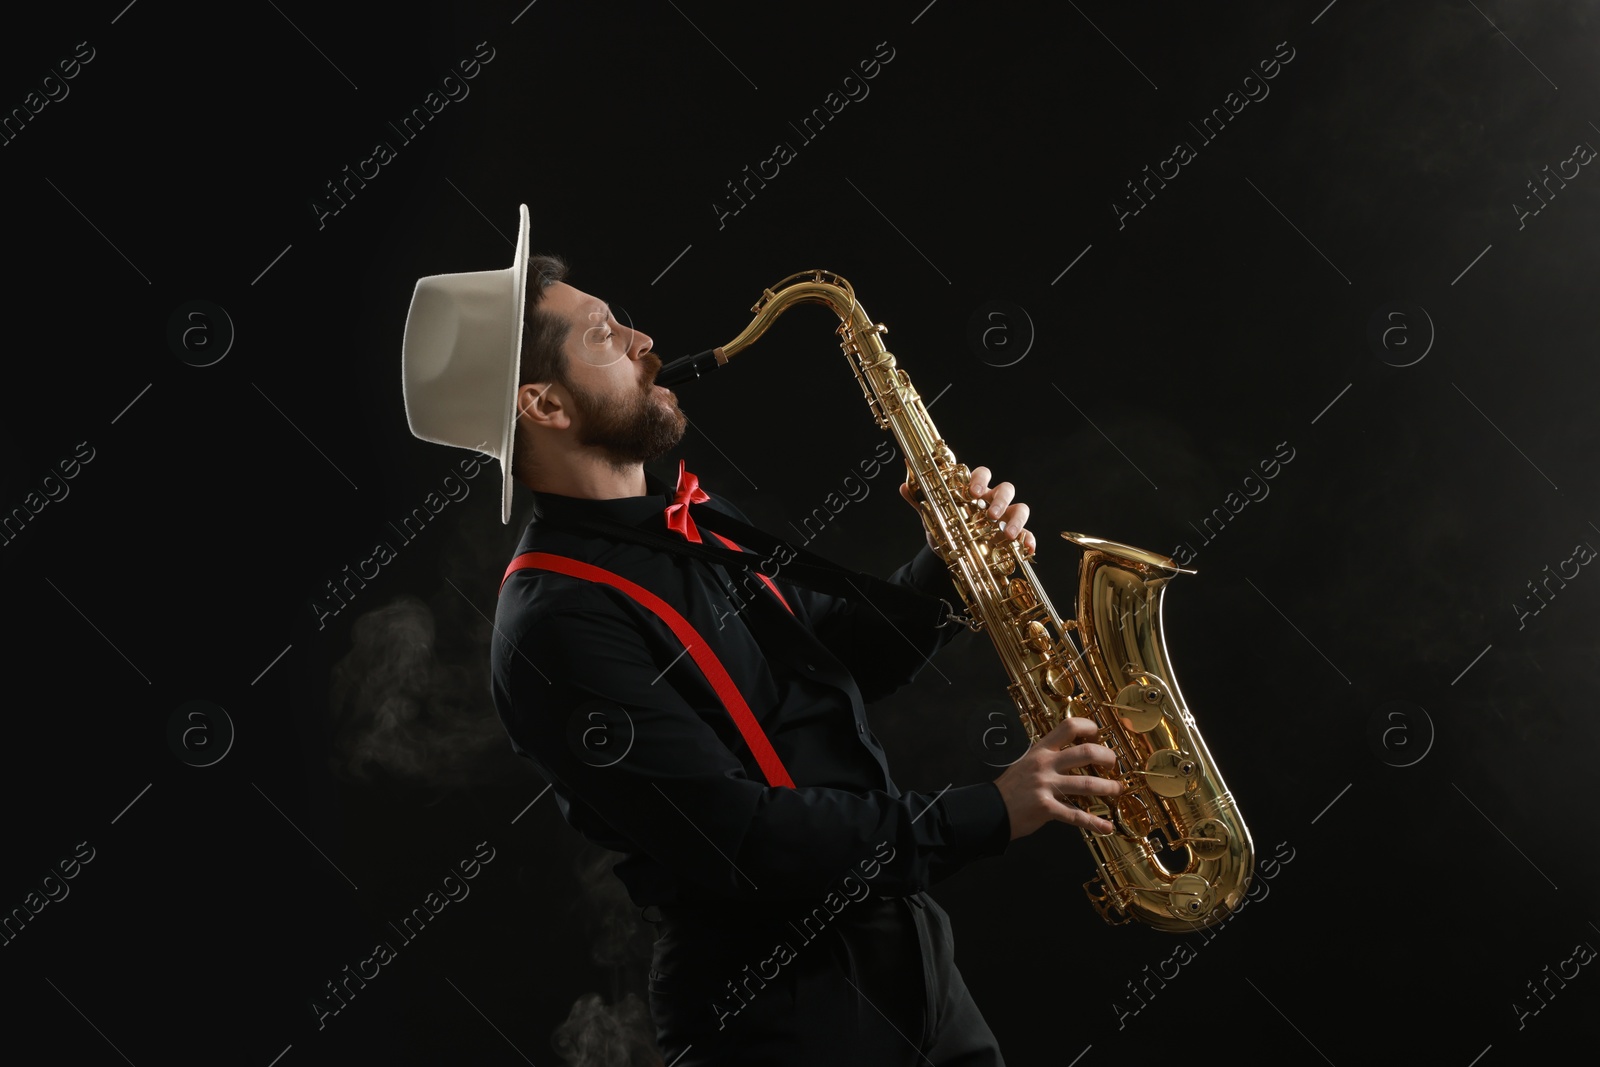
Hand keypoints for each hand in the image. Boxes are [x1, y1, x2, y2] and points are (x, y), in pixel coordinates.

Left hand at [898, 465, 1037, 554]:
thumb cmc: (947, 527)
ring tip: (1007, 535)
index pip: (982, 474)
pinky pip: (1027, 534)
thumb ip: (921, 501)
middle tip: (990, 515)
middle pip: (1006, 489)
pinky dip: (1029, 539)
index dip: (979, 479)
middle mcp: (993, 500)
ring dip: (1016, 520)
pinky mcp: (1014, 536)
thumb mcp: (933, 515)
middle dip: (1000, 500)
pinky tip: (1027, 548)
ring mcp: (1005, 518)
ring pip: (1020, 508)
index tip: (971, 491)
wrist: (950, 553)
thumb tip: (904, 486)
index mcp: (975, 491)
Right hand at [993, 718, 1123, 838]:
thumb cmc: (1011, 787)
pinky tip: (1106, 827)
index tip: (1098, 736)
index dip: (1089, 727)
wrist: (991, 809)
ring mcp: (1046, 786)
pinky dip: (1094, 823)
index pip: (1069, 727)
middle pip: (1086, 752)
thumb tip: (1073, 754)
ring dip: (1108, 788)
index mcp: (1041, 750)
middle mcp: (1045, 764)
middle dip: (1107, 758)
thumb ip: (1049, 757)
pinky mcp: (1046, 808)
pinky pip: (1075, 816)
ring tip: (1116, 790)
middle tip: (1113, 765)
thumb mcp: (1027, 762)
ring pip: (1087, 784)